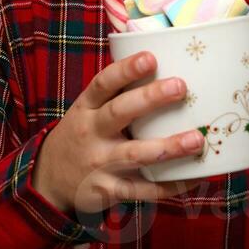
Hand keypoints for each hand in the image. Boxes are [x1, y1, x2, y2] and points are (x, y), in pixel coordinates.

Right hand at [35, 50, 203, 214]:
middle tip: (180, 87)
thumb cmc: (83, 136)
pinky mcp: (109, 190)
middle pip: (120, 112)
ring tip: (197, 140)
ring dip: (169, 147)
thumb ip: (117, 92)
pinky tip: (194, 178)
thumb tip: (165, 61)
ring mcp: (100, 163)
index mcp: (86, 108)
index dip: (126, 70)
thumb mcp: (87, 110)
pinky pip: (143, 189)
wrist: (50, 180)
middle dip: (150, 98)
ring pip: (136, 154)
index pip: (103, 83)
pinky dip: (171, 185)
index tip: (151, 57)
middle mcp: (91, 133)